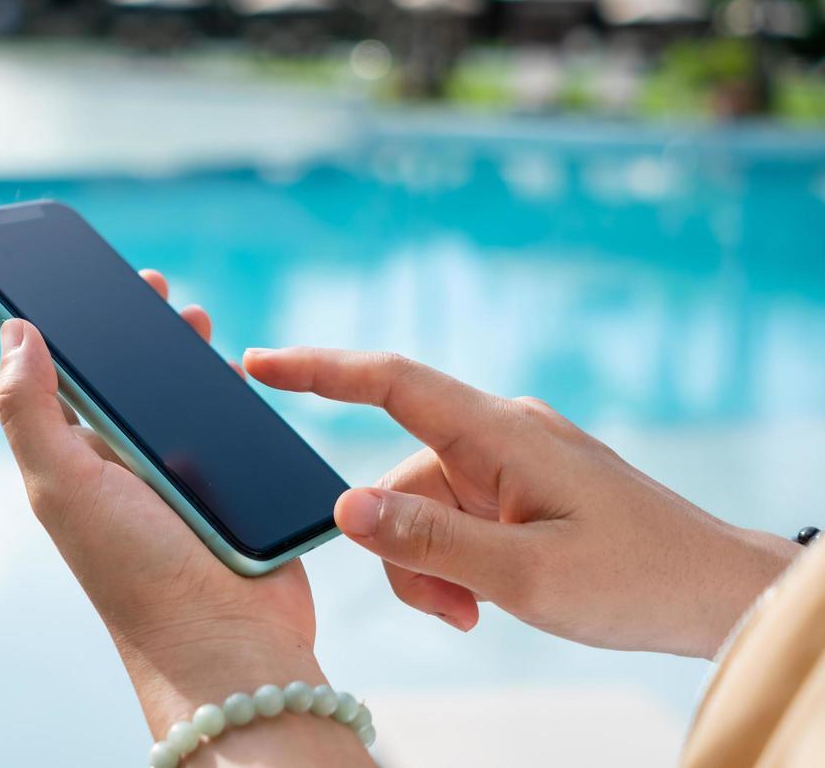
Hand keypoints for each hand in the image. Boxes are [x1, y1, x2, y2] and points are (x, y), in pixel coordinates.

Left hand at [0, 273, 369, 763]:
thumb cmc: (137, 574)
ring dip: (184, 353)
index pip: (61, 379)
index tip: (76, 279)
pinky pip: (228, 423)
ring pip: (177, 396)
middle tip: (153, 289)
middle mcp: (122, 466)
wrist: (230, 645)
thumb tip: (14, 331)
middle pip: (123, 379)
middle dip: (134, 329)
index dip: (63, 328)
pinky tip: (236, 371)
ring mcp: (179, 476)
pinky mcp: (231, 485)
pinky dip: (230, 391)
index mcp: (76, 460)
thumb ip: (30, 411)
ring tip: (195, 320)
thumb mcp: (63, 487)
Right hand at [243, 347, 801, 657]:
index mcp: (501, 432)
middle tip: (450, 610)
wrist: (717, 594)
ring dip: (433, 564)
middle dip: (404, 546)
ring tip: (477, 611)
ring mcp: (513, 459)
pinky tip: (489, 596)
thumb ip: (428, 541)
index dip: (317, 368)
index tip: (256, 362)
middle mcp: (501, 433)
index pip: (391, 381)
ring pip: (425, 505)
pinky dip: (456, 559)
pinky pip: (457, 515)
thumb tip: (343, 508)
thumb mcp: (525, 574)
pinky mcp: (522, 486)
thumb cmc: (637, 579)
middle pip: (402, 475)